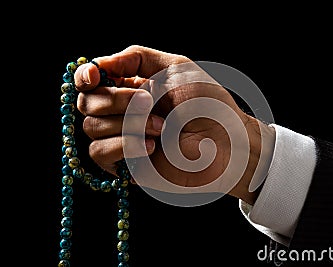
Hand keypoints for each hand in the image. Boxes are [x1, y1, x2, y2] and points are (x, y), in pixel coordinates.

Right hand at [74, 45, 274, 204]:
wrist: (225, 144)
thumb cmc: (208, 105)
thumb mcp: (175, 67)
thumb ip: (135, 58)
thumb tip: (97, 64)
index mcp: (133, 87)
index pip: (90, 80)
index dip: (85, 76)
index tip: (94, 76)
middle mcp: (123, 112)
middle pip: (87, 102)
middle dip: (116, 100)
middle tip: (148, 101)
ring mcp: (123, 139)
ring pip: (92, 127)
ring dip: (128, 124)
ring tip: (162, 128)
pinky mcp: (125, 164)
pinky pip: (100, 153)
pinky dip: (124, 145)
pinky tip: (153, 147)